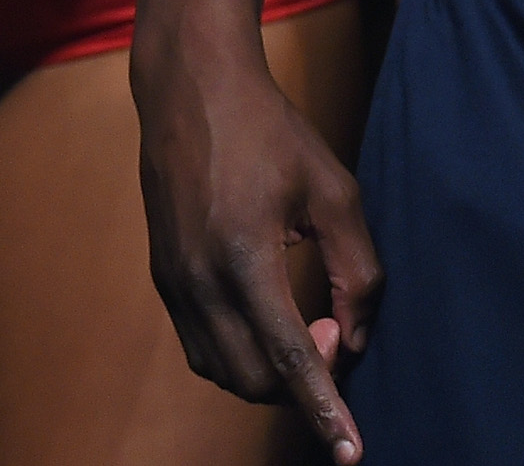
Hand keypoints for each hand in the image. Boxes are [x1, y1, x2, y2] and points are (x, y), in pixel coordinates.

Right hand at [136, 50, 379, 461]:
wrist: (194, 95)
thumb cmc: (274, 134)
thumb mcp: (334, 190)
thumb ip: (357, 267)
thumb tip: (356, 338)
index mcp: (244, 262)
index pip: (289, 359)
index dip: (323, 408)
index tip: (349, 450)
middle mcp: (199, 285)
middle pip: (254, 379)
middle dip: (302, 380)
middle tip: (336, 328)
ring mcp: (173, 286)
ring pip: (222, 371)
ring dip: (269, 370)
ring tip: (311, 320)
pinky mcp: (163, 281)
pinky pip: (201, 346)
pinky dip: (242, 352)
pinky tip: (274, 318)